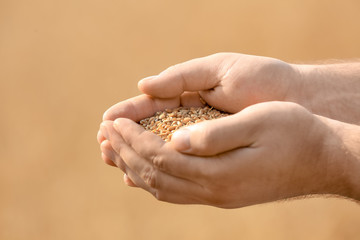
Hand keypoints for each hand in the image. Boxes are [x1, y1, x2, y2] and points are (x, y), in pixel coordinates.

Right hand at [98, 52, 300, 165]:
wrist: (296, 99)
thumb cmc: (260, 78)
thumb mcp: (219, 69)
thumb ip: (182, 77)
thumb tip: (143, 86)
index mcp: (188, 94)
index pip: (150, 106)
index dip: (128, 115)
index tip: (106, 123)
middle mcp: (191, 119)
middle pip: (150, 131)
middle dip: (125, 138)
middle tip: (102, 144)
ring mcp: (201, 138)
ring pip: (161, 150)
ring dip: (136, 156)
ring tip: (113, 160)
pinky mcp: (213, 155)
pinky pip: (181, 165)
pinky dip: (161, 170)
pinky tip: (142, 177)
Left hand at [100, 101, 353, 207]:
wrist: (324, 160)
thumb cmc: (296, 133)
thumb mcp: (259, 122)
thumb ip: (216, 134)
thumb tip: (176, 141)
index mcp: (220, 173)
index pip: (161, 158)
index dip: (133, 140)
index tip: (113, 123)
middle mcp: (215, 191)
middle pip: (155, 175)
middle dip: (126, 153)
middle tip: (104, 134)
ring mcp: (219, 196)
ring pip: (163, 188)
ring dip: (134, 167)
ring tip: (114, 151)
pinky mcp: (224, 194)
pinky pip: (178, 193)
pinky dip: (154, 181)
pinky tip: (143, 172)